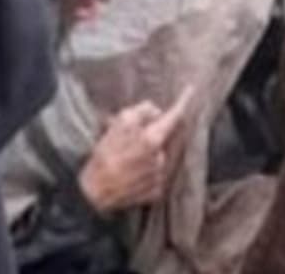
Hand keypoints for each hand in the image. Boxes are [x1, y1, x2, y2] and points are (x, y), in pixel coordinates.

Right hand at [78, 87, 192, 213]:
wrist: (92, 194)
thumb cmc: (104, 157)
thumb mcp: (117, 126)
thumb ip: (141, 112)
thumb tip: (157, 112)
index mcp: (153, 139)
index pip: (173, 116)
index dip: (183, 102)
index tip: (191, 89)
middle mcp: (161, 158)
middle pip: (162, 137)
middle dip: (149, 135)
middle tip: (127, 143)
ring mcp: (160, 176)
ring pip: (158, 156)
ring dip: (146, 155)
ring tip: (125, 162)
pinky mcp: (156, 192)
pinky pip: (155, 175)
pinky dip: (145, 172)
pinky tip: (130, 176)